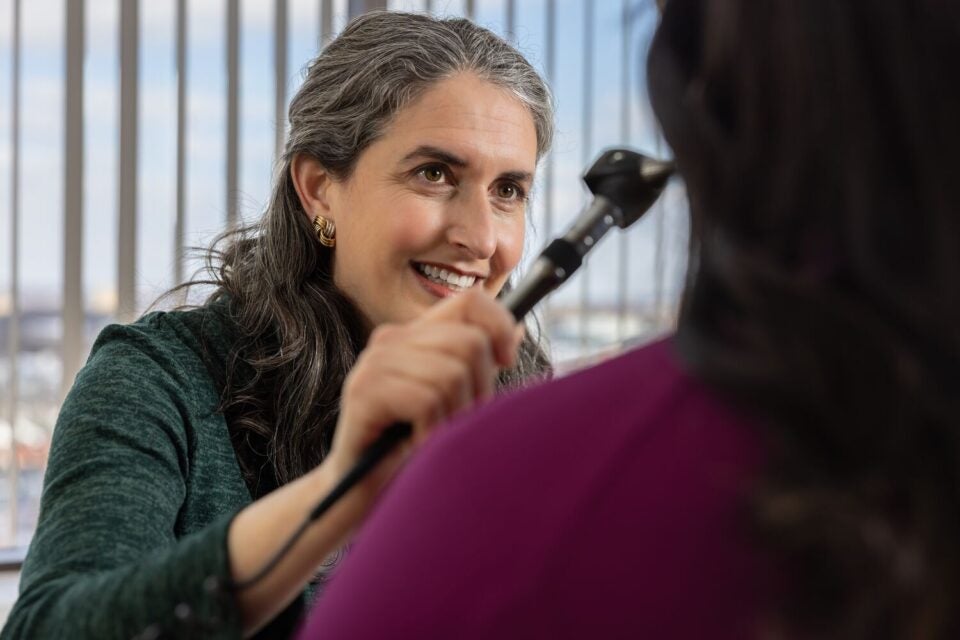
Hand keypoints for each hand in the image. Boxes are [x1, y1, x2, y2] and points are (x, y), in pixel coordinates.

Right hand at [326, 289, 522, 500]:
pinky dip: (433, 430)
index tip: (507, 362)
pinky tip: (419, 445)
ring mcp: (374, 363)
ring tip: (437, 436)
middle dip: (480, 389)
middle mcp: (392, 339)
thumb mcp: (455, 399)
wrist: (366, 492)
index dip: (499, 325)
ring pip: (452, 373)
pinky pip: (426, 399)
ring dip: (455, 416)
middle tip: (461, 422)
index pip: (470, 301)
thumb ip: (480, 364)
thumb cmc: (413, 447)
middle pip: (470, 341)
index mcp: (416, 334)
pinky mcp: (363, 392)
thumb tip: (520, 331)